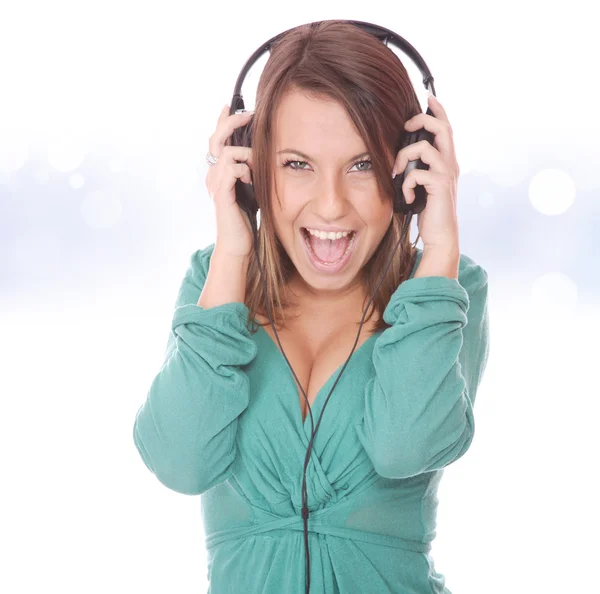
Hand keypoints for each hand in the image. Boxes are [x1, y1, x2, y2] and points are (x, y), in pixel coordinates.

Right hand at [205, 105, 254, 258]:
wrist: (238, 243)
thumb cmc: (246, 216)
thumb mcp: (252, 186)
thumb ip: (252, 169)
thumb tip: (263, 151)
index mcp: (220, 171)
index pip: (217, 139)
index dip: (223, 120)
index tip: (230, 105)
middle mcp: (213, 174)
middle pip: (216, 138)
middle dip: (231, 122)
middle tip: (248, 114)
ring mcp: (215, 183)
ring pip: (227, 152)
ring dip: (246, 154)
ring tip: (255, 168)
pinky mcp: (221, 194)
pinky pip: (231, 169)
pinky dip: (244, 169)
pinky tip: (251, 180)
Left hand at [392, 94, 459, 251]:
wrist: (440, 235)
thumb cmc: (428, 211)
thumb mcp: (421, 184)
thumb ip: (417, 168)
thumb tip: (401, 155)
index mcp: (446, 161)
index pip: (446, 129)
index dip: (439, 110)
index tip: (429, 98)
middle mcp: (449, 164)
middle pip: (442, 128)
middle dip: (422, 120)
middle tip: (407, 125)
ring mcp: (446, 175)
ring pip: (425, 148)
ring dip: (403, 157)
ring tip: (396, 173)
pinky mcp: (439, 187)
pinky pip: (416, 174)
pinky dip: (405, 184)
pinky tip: (404, 196)